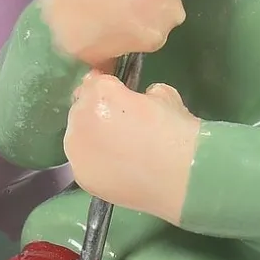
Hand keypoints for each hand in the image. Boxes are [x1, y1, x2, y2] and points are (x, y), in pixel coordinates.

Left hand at [63, 74, 199, 223]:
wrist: (182, 177)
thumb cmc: (176, 132)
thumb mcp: (163, 94)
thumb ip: (139, 93)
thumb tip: (135, 100)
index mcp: (100, 95)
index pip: (93, 82)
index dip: (108, 88)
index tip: (119, 96)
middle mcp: (80, 121)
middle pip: (81, 108)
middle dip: (97, 112)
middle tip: (121, 125)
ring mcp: (77, 152)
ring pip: (79, 136)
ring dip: (93, 137)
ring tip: (119, 148)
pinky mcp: (81, 177)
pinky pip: (84, 161)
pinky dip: (96, 161)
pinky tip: (117, 167)